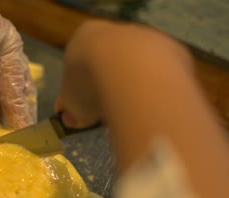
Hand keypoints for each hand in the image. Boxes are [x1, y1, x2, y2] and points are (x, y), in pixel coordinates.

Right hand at [55, 20, 192, 128]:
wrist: (133, 70)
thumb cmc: (91, 84)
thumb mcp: (73, 104)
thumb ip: (73, 109)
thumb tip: (74, 118)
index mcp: (83, 39)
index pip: (78, 65)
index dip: (80, 90)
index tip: (84, 110)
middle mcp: (114, 33)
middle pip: (108, 64)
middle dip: (108, 89)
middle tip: (107, 113)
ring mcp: (145, 38)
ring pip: (135, 69)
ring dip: (131, 90)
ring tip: (129, 113)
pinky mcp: (171, 50)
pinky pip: (158, 75)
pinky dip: (153, 91)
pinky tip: (149, 106)